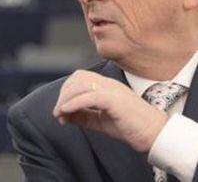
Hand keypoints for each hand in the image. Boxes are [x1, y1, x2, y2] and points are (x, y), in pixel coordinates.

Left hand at [52, 70, 167, 152]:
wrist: (154, 134)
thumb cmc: (130, 127)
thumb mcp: (100, 121)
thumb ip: (82, 115)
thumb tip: (62, 114)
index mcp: (106, 85)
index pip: (80, 77)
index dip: (66, 91)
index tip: (60, 109)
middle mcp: (108, 84)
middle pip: (77, 78)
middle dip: (63, 94)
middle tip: (57, 113)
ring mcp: (112, 90)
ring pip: (81, 84)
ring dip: (65, 99)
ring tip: (59, 114)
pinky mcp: (115, 99)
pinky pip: (89, 96)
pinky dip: (74, 103)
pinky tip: (66, 111)